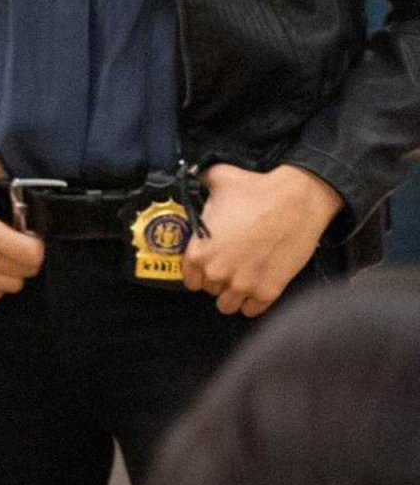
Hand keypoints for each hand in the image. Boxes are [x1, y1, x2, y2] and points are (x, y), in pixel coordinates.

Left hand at [183, 164, 339, 316]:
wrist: (296, 201)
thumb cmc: (256, 190)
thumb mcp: (218, 178)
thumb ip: (199, 179)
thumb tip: (193, 174)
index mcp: (199, 251)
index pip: (189, 278)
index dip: (198, 271)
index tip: (208, 265)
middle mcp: (217, 272)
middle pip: (209, 290)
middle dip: (218, 280)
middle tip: (230, 266)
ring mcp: (243, 285)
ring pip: (228, 305)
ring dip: (233, 295)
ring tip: (241, 279)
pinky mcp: (268, 292)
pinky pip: (252, 310)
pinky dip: (253, 303)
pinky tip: (257, 286)